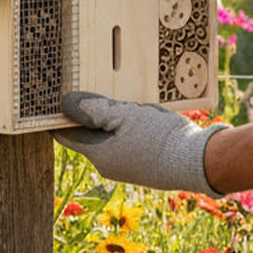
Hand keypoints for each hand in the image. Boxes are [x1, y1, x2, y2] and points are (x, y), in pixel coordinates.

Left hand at [52, 91, 227, 194]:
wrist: (199, 161)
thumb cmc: (159, 138)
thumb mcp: (124, 116)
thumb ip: (94, 109)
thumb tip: (65, 103)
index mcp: (98, 155)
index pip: (65, 134)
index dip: (57, 115)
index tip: (53, 98)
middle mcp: (109, 164)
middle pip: (87, 134)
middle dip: (84, 113)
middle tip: (81, 87)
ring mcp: (127, 165)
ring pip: (108, 135)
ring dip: (106, 117)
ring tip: (109, 93)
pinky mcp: (144, 162)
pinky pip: (125, 139)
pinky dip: (123, 125)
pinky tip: (134, 109)